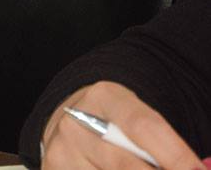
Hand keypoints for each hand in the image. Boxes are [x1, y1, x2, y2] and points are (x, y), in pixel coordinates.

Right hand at [41, 82, 201, 168]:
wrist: (73, 126)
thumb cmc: (116, 125)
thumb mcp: (138, 119)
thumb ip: (163, 143)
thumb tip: (199, 168)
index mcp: (104, 98)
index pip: (144, 127)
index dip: (176, 156)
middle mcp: (76, 124)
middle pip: (127, 164)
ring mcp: (62, 152)